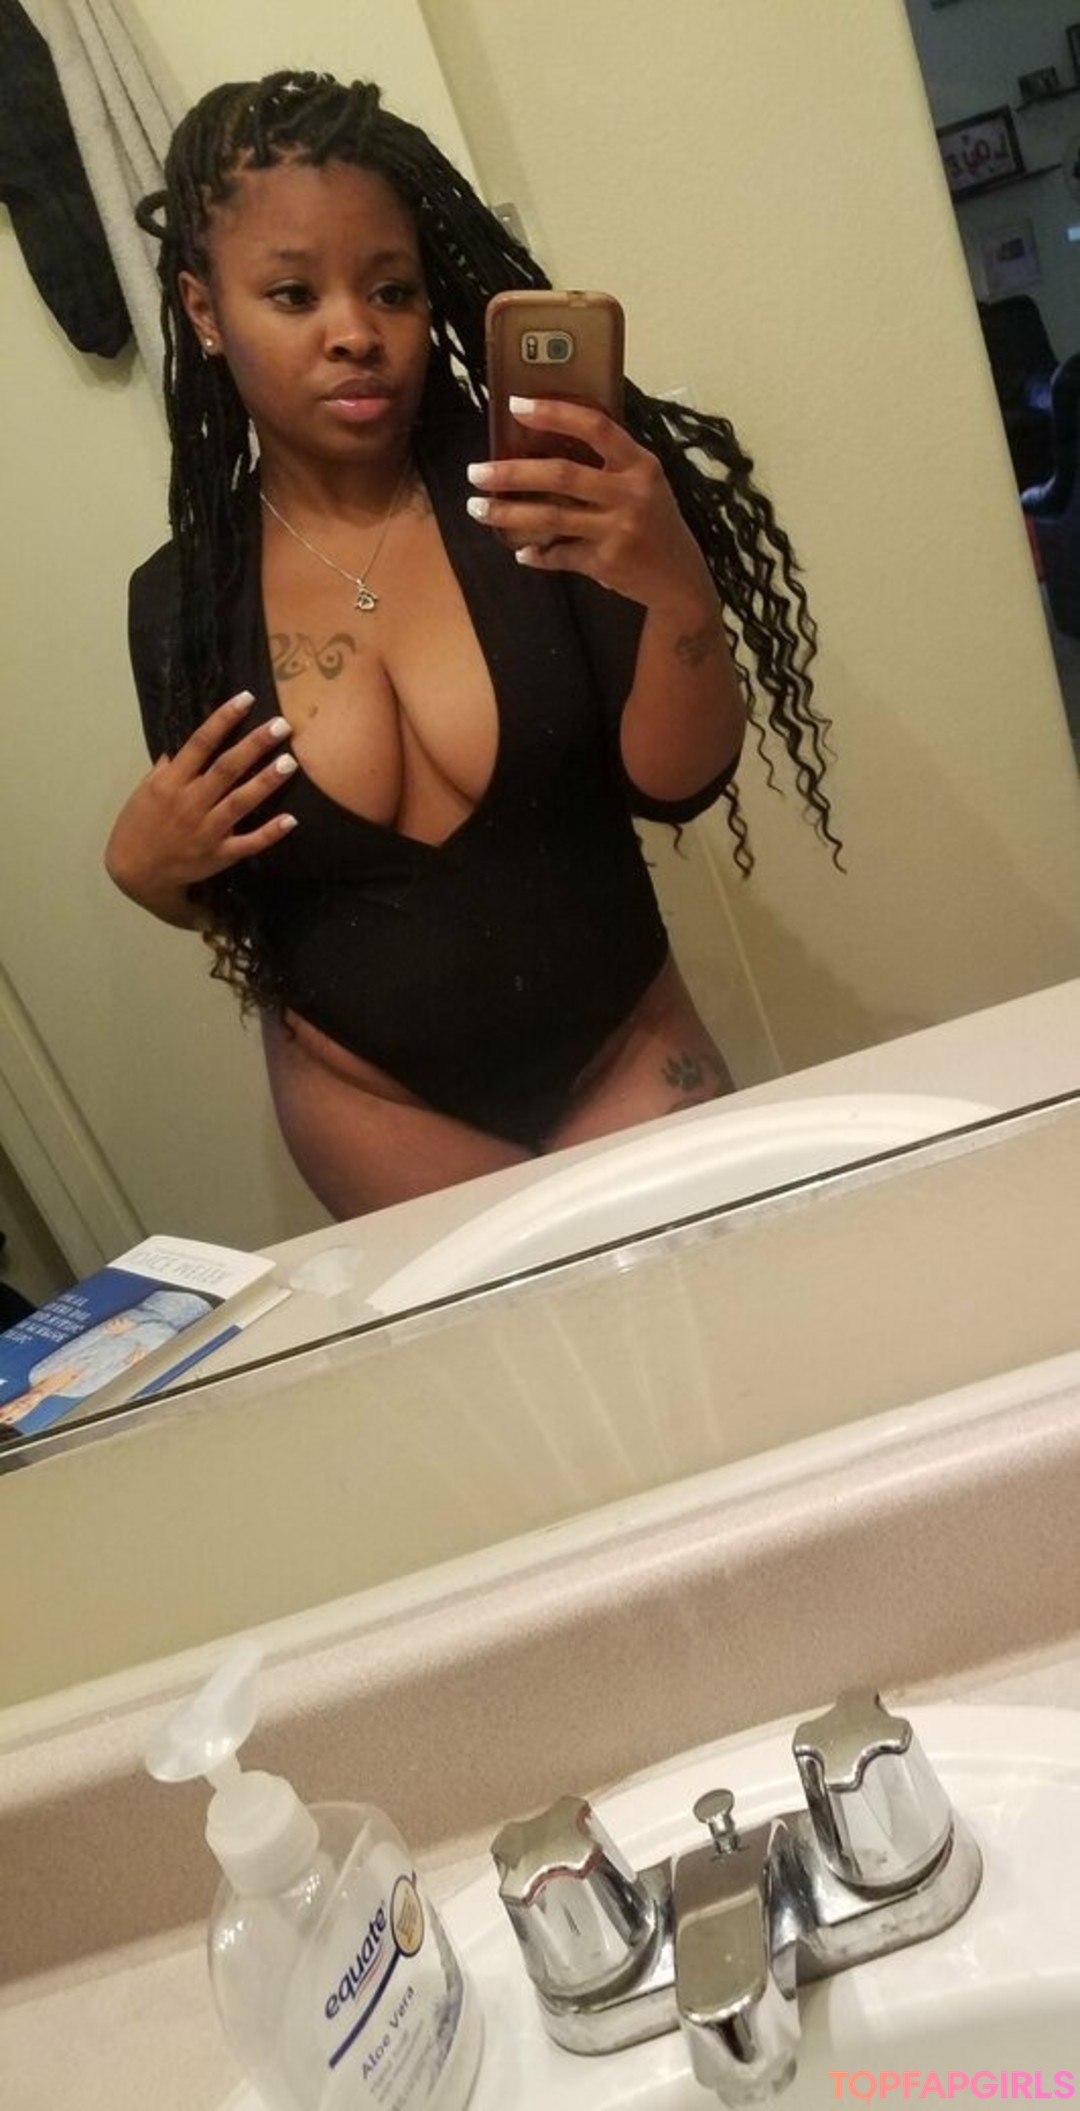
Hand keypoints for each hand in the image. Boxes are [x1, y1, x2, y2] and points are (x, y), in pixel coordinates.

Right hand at [105, 692, 297, 925]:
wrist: (136, 872)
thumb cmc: (140, 826)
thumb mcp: (146, 791)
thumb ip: (168, 768)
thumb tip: (183, 744)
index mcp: (171, 782)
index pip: (200, 744)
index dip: (223, 720)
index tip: (246, 699)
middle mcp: (190, 803)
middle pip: (226, 768)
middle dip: (254, 745)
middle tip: (282, 725)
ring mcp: (206, 830)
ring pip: (240, 802)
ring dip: (266, 782)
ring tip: (290, 762)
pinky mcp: (219, 855)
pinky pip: (248, 843)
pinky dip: (270, 833)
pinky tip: (291, 820)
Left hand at [466, 397, 714, 612]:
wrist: (680, 579)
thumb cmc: (655, 522)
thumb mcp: (643, 483)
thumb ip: (608, 464)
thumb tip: (545, 444)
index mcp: (640, 464)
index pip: (596, 427)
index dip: (555, 413)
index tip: (516, 406)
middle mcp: (630, 494)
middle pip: (561, 475)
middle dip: (512, 473)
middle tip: (475, 472)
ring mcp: (617, 530)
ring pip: (551, 517)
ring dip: (508, 514)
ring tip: (477, 508)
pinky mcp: (606, 563)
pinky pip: (560, 555)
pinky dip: (537, 555)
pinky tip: (520, 552)